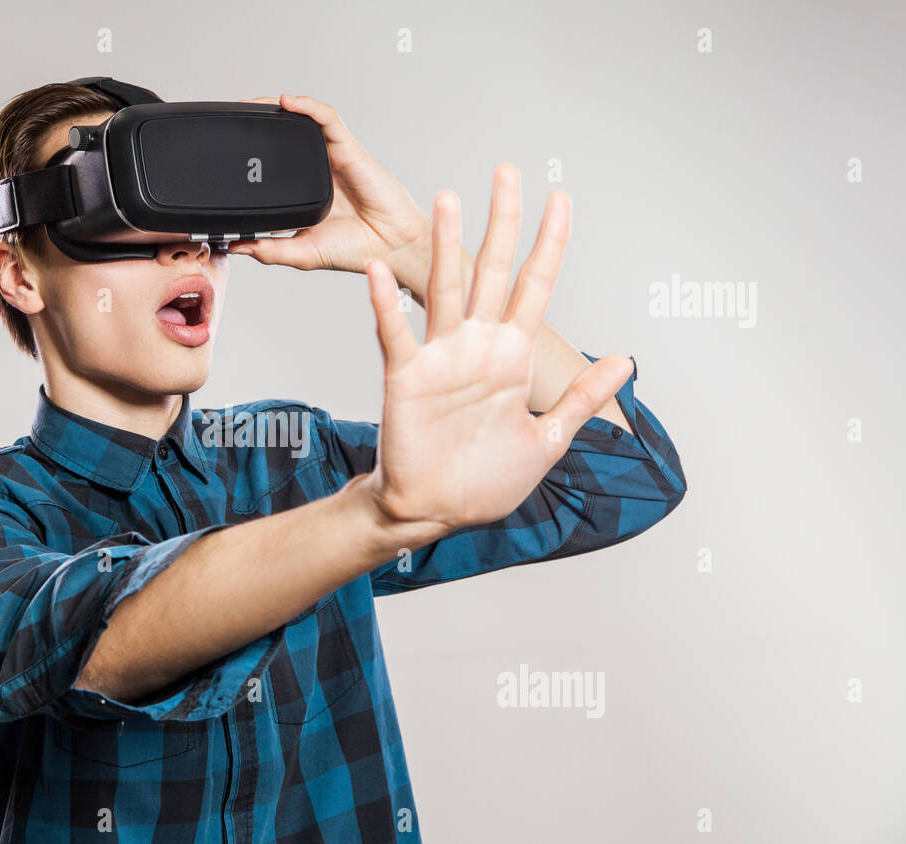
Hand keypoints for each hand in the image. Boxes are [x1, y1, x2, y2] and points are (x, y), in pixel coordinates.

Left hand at [225, 94, 427, 274]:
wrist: (390, 247)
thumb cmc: (356, 249)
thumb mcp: (301, 253)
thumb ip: (269, 249)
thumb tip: (234, 245)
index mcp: (304, 192)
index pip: (273, 164)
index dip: (251, 153)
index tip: (225, 150)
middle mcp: (317, 170)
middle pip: (284, 135)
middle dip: (257, 122)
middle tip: (232, 119)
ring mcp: (332, 157)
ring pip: (302, 120)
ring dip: (276, 107)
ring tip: (251, 104)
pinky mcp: (349, 149)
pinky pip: (326, 118)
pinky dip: (307, 106)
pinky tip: (287, 102)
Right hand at [359, 190, 633, 536]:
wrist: (435, 511)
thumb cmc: (485, 481)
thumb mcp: (548, 440)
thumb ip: (581, 396)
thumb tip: (625, 359)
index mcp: (513, 357)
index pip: (536, 286)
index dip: (550, 243)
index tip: (560, 200)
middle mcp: (478, 347)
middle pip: (492, 270)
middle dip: (502, 221)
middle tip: (507, 172)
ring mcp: (441, 358)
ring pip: (445, 289)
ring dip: (446, 245)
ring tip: (449, 199)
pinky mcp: (406, 377)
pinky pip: (395, 334)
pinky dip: (386, 304)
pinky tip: (379, 272)